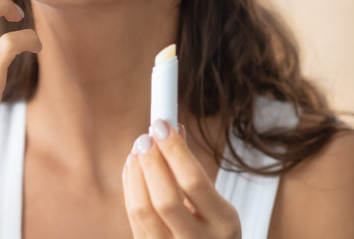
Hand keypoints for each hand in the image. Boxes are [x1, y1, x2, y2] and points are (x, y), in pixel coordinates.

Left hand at [122, 120, 240, 238]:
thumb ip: (194, 170)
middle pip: (165, 200)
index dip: (174, 150)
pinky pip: (133, 218)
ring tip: (137, 150)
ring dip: (135, 173)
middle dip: (151, 163)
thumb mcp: (217, 204)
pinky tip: (132, 168)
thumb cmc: (214, 229)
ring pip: (142, 210)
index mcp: (223, 224)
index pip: (194, 182)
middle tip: (145, 138)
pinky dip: (130, 187)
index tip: (162, 126)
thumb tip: (172, 128)